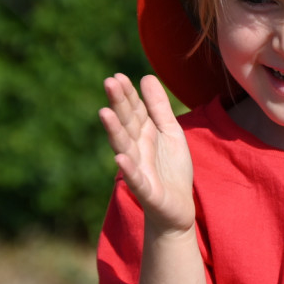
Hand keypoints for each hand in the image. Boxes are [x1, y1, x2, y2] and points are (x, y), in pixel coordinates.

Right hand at [99, 74, 195, 234]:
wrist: (178, 207)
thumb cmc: (171, 168)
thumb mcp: (171, 132)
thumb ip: (159, 107)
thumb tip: (146, 76)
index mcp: (144, 133)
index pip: (134, 110)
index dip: (127, 94)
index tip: (118, 76)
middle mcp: (137, 148)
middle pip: (126, 123)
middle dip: (118, 104)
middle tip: (109, 83)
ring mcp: (138, 168)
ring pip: (124, 147)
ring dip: (114, 131)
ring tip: (105, 113)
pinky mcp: (146, 190)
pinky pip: (135, 178)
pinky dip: (128, 169)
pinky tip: (120, 158)